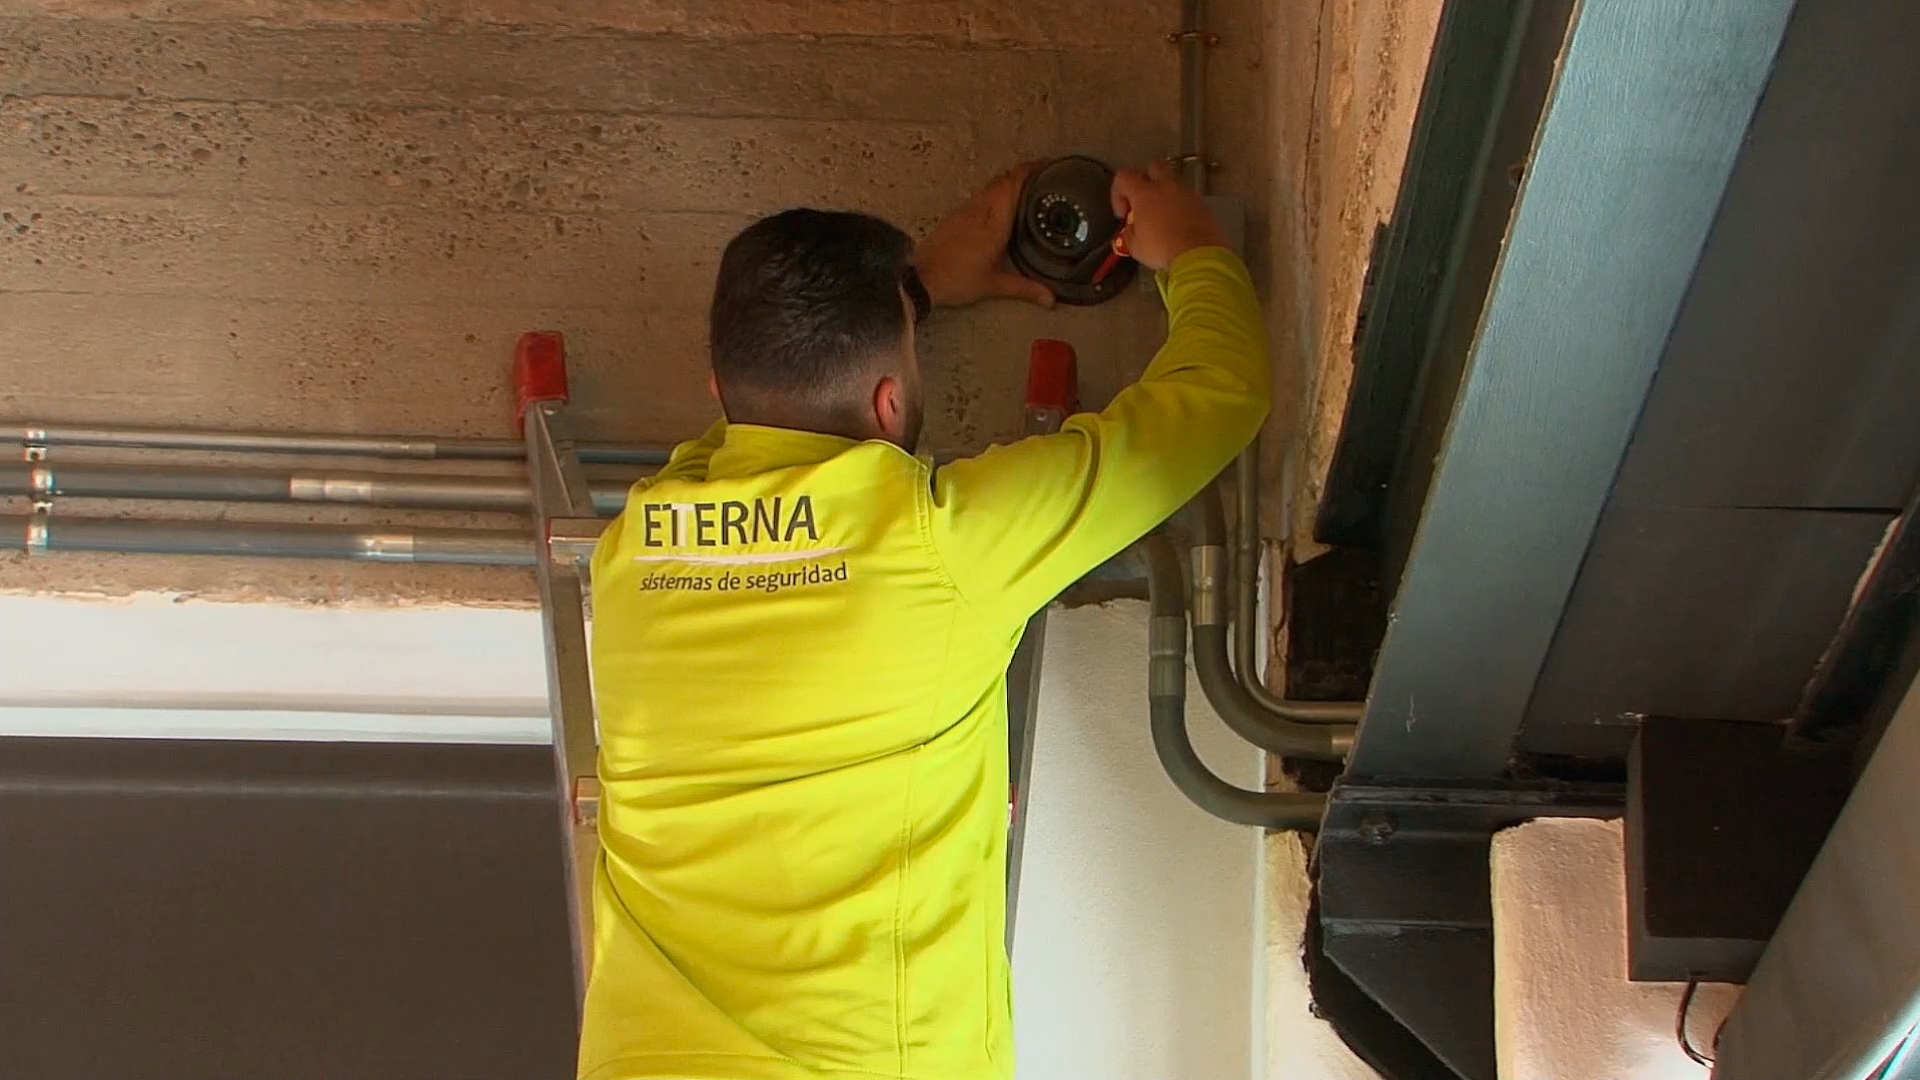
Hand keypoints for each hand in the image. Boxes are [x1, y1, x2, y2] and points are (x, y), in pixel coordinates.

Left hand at [913, 162, 1056, 308]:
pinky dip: (994, 194)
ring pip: (989, 187)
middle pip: (1002, 180)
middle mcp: (979, 210)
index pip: (1012, 184)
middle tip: (1043, 176)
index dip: (1030, 171)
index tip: (1047, 165)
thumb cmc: (957, 279)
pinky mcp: (955, 217)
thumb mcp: (994, 285)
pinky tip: (999, 207)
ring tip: (1025, 189)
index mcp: (993, 222)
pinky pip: (979, 197)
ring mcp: (964, 211)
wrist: (921, 279)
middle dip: (1023, 174)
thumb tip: (1051, 299)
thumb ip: (1024, 288)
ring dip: (1007, 183)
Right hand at [1109, 160, 1225, 270]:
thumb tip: (1133, 228)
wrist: (1198, 256)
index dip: (1118, 193)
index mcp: (1145, 193)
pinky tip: (1178, 225)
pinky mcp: (1201, 204)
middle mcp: (1166, 186)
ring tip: (1162, 217)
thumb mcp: (1135, 246)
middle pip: (1152, 167)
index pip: (1124, 176)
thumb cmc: (1161, 249)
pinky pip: (1186, 197)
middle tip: (1143, 203)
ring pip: (1172, 182)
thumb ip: (1130, 231)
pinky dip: (1179, 206)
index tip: (1123, 214)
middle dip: (1144, 181)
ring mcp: (1186, 193)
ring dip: (1163, 194)